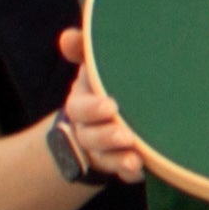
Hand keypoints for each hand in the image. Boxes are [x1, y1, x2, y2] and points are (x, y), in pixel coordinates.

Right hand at [48, 25, 147, 188]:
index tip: (111, 106)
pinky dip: (130, 172)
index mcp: (82, 104)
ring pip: (106, 158)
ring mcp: (103, 150)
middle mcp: (89, 129)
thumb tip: (68, 37)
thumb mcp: (94, 65)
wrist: (108, 115)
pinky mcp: (120, 163)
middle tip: (125, 135)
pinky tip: (140, 170)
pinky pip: (123, 172)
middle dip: (106, 136)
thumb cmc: (103, 83)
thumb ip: (83, 50)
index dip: (92, 108)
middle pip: (91, 136)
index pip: (80, 108)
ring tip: (134, 158)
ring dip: (118, 158)